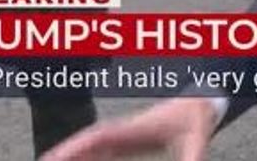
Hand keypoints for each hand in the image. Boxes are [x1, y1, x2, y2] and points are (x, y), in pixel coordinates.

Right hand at [41, 98, 216, 160]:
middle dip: (65, 151)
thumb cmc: (198, 120)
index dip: (76, 146)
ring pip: (92, 143)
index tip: (54, 156)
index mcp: (137, 128)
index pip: (100, 136)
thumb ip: (193, 159)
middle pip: (89, 140)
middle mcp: (126, 129)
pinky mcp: (129, 138)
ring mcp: (126, 132)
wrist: (203, 101)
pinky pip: (101, 147)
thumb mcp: (198, 141)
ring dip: (72, 153)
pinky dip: (85, 154)